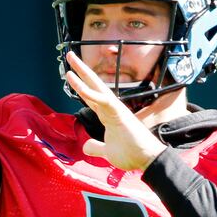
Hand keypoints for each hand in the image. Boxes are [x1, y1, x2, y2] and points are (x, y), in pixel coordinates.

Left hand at [65, 51, 166, 170]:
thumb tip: (85, 147)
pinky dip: (90, 92)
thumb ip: (96, 148)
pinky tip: (78, 84)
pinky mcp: (119, 113)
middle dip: (81, 70)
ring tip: (71, 60)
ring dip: (83, 73)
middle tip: (69, 55)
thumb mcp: (107, 152)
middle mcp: (111, 108)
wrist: (147, 161)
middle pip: (93, 85)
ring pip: (97, 87)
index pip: (91, 96)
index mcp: (108, 115)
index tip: (70, 75)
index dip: (80, 86)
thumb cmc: (131, 154)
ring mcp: (115, 109)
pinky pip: (102, 100)